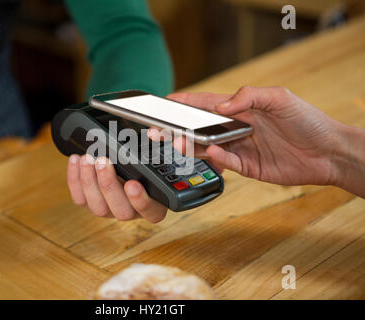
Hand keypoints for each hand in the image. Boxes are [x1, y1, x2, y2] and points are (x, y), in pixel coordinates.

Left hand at [66, 154, 166, 222]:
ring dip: (89, 182)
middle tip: (103, 162)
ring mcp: (111, 210)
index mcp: (154, 204)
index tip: (133, 184)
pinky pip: (80, 200)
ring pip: (98, 208)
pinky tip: (76, 161)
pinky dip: (74, 180)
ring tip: (87, 159)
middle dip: (109, 185)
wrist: (126, 162)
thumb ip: (159, 145)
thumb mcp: (156, 152)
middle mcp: (132, 211)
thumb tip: (154, 133)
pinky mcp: (92, 204)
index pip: (151, 212)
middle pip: (121, 210)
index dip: (141, 201)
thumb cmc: (145, 160)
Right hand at [167, 87, 342, 186]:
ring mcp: (240, 148)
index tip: (165, 102)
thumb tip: (220, 107)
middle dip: (179, 129)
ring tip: (179, 143)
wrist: (328, 153)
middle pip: (201, 128)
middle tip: (161, 130)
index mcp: (242, 109)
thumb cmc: (308, 121)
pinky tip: (213, 152)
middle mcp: (237, 129)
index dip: (186, 102)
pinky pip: (227, 163)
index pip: (207, 104)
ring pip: (209, 147)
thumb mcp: (280, 98)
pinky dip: (218, 158)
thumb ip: (249, 97)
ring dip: (193, 146)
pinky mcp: (248, 167)